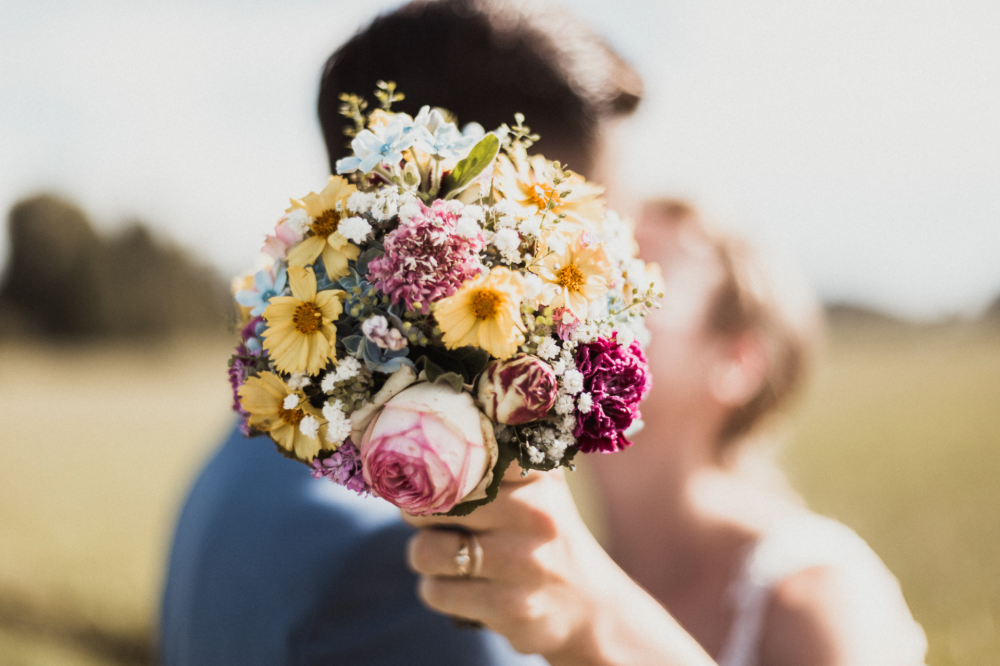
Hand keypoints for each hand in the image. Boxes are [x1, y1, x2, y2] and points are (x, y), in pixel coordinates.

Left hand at [403, 465, 715, 665]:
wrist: (588, 607)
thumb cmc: (543, 534)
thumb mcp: (537, 489)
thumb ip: (496, 460)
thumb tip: (421, 440)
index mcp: (539, 476)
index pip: (470, 452)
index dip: (434, 462)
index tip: (424, 468)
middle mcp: (535, 514)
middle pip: (436, 502)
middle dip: (419, 511)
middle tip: (426, 514)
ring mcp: (523, 564)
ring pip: (427, 550)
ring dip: (422, 554)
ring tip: (442, 553)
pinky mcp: (510, 608)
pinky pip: (436, 592)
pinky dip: (436, 589)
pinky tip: (460, 586)